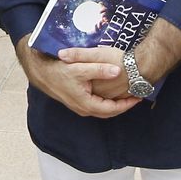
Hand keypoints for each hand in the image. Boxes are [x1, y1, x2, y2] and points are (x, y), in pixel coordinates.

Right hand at [15, 37, 142, 118]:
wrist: (42, 73)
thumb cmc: (60, 70)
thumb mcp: (80, 67)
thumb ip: (99, 69)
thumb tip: (117, 72)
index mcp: (86, 104)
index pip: (112, 109)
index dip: (127, 104)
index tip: (138, 97)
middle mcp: (84, 109)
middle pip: (109, 112)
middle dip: (124, 105)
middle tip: (137, 96)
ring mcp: (80, 106)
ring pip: (103, 109)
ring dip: (116, 104)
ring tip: (128, 94)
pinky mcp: (78, 101)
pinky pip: (97, 105)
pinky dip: (107, 101)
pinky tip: (112, 92)